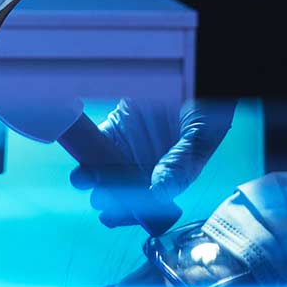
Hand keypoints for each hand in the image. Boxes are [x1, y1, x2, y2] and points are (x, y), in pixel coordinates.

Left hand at [70, 97, 235, 227]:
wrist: (190, 72)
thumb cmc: (205, 110)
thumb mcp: (199, 137)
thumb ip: (181, 163)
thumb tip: (160, 192)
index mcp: (170, 177)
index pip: (147, 204)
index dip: (129, 212)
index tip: (115, 215)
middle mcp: (147, 166)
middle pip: (122, 192)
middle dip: (107, 198)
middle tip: (99, 198)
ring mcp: (130, 148)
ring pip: (105, 172)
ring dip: (92, 178)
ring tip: (84, 179)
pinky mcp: (116, 127)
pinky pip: (98, 141)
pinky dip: (87, 149)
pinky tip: (82, 156)